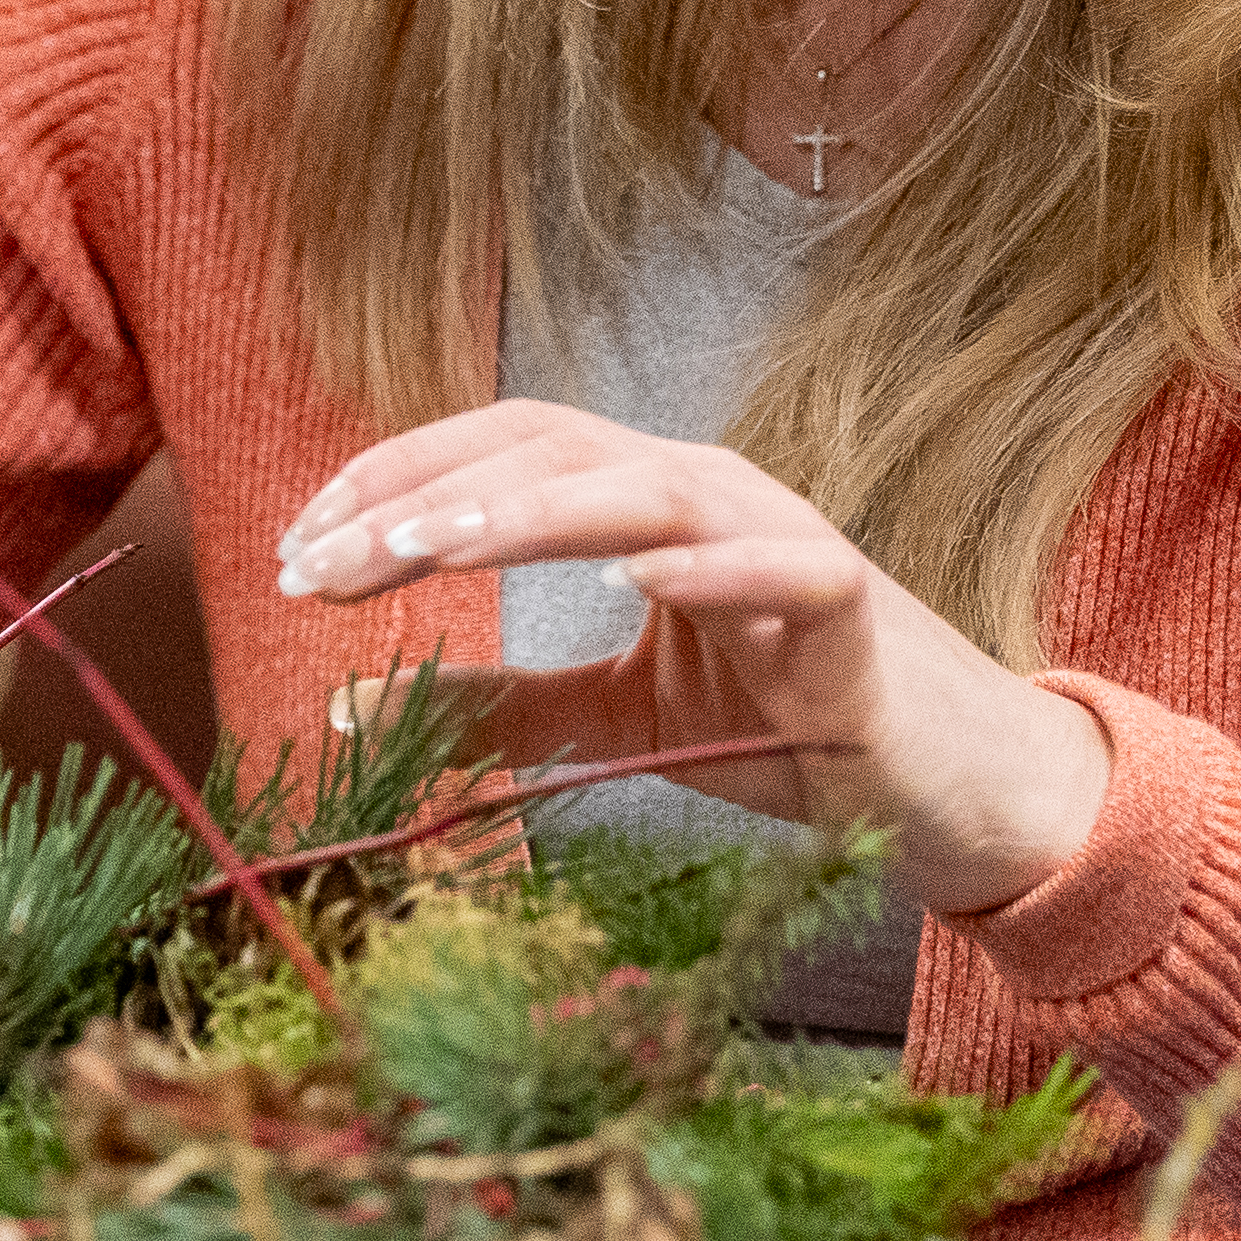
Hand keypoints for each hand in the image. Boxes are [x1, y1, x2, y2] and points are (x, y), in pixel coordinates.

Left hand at [272, 403, 1113, 914]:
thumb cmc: (785, 726)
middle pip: (547, 455)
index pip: (497, 455)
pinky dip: (709, 567)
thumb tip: (349, 701)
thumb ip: (498, 707)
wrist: (942, 784)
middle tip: (321, 563)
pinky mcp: (850, 603)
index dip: (392, 485)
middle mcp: (705, 490)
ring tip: (434, 547)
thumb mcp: (613, 718)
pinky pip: (782, 570)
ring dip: (533, 512)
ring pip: (647, 490)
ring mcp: (781, 535)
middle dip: (424, 501)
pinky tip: (634, 578)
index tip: (298, 549)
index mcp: (643, 501)